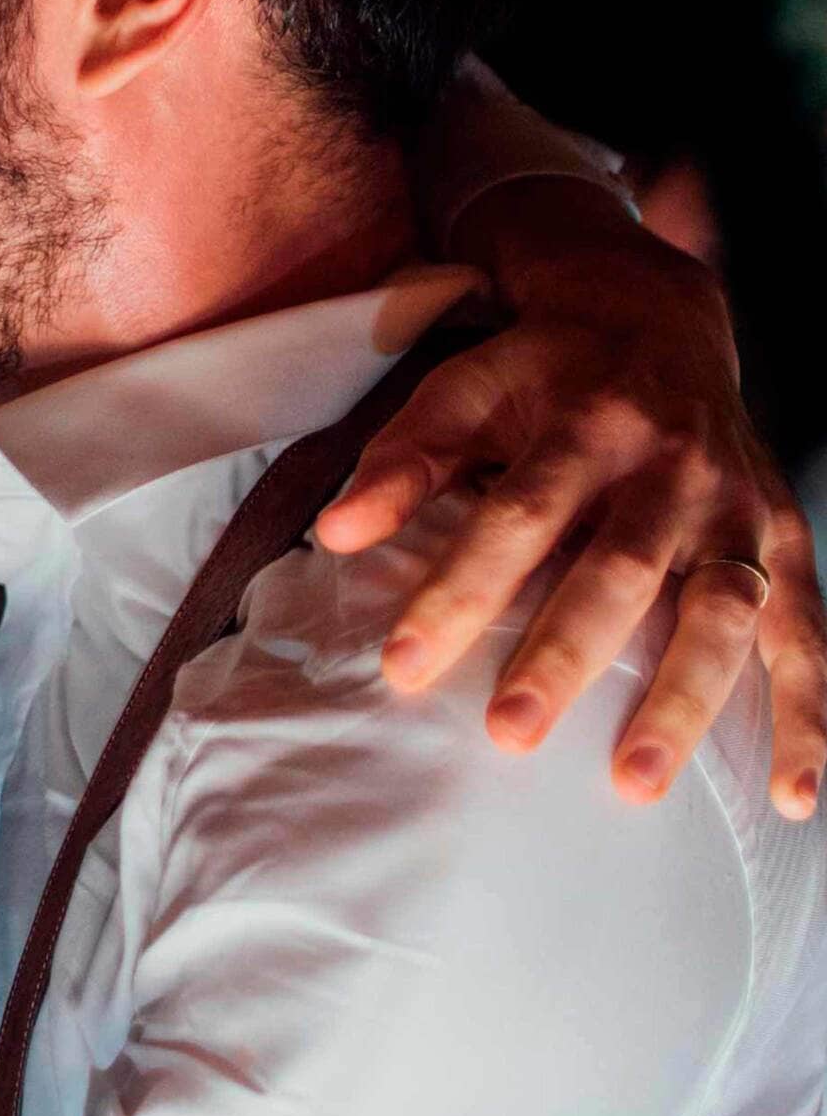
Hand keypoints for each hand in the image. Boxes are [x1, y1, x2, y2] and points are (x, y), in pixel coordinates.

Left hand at [320, 190, 824, 816]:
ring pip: (720, 611)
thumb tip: (335, 532)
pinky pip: (806, 636)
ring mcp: (735, 511)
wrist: (661, 320)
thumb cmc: (545, 372)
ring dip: (683, 699)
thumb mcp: (469, 386)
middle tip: (510, 733)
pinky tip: (793, 796)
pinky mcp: (782, 545)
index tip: (403, 666)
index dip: (461, 588)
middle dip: (565, 655)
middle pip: (619, 569)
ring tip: (633, 783)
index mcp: (586, 423)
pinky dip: (809, 716)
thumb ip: (406, 457)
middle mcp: (671, 469)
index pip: (517, 514)